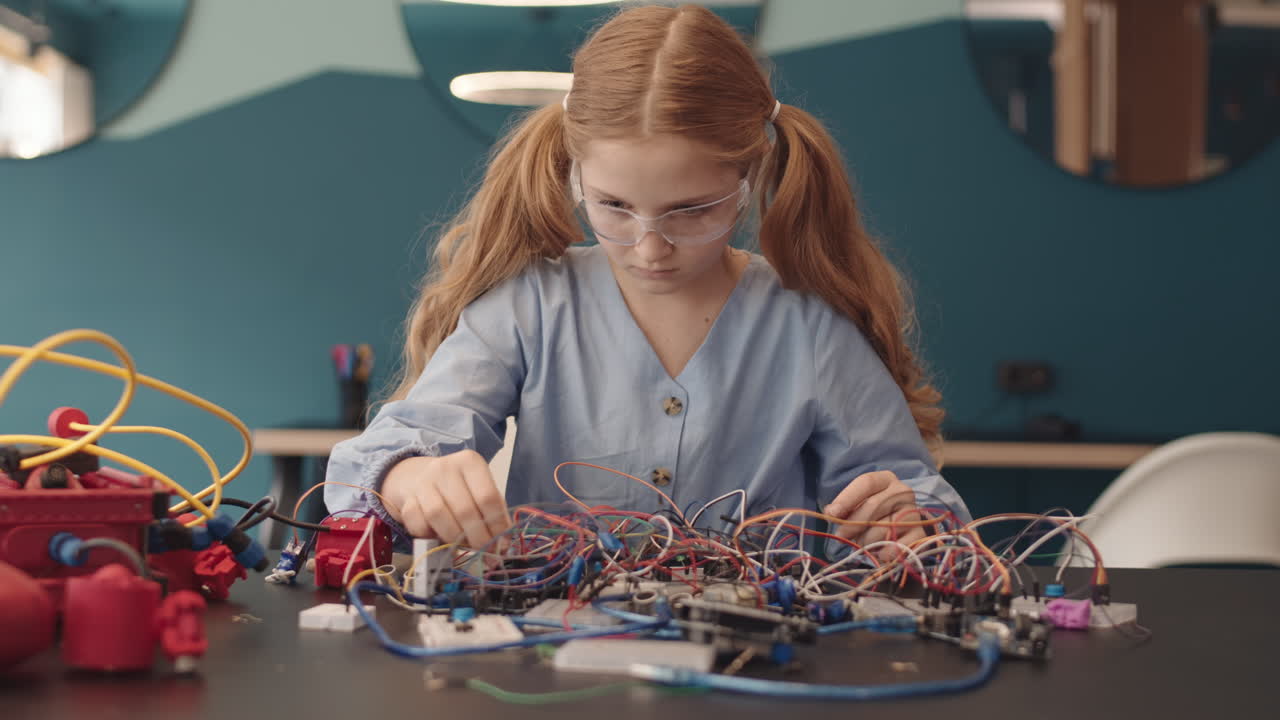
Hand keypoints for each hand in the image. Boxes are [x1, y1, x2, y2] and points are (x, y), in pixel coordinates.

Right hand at [382, 450, 510, 547]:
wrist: (416, 477)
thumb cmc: (457, 488)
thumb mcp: (479, 490)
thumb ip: (492, 512)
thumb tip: (503, 544)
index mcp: (470, 462)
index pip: (488, 497)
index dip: (496, 525)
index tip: (501, 543)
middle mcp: (445, 468)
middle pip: (464, 510)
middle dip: (477, 537)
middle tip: (484, 552)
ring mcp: (423, 483)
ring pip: (439, 516)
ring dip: (454, 539)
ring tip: (463, 546)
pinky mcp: (407, 500)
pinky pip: (419, 525)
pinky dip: (431, 537)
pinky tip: (439, 538)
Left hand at [823, 470, 928, 560]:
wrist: (905, 528)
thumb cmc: (876, 514)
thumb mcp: (860, 504)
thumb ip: (845, 507)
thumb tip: (831, 512)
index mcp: (886, 479)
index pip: (866, 482)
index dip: (847, 498)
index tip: (832, 513)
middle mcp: (903, 492)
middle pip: (873, 505)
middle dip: (853, 523)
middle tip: (842, 535)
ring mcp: (914, 512)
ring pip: (881, 529)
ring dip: (866, 541)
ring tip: (864, 542)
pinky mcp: (920, 534)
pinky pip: (894, 547)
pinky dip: (882, 553)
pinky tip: (879, 552)